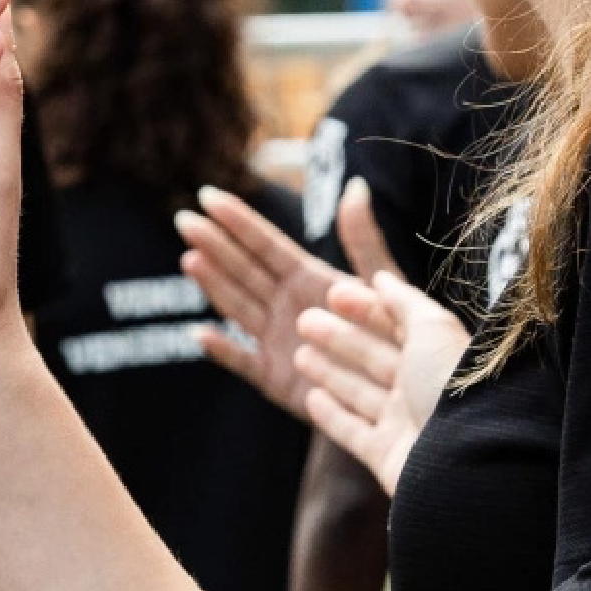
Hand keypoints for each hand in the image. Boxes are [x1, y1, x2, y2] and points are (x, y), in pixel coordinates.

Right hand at [175, 178, 399, 419]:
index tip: (208, 196)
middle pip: (243, 271)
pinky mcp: (275, 379)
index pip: (267, 245)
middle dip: (214, 245)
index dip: (239, 222)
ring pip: (237, 307)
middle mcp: (287, 306)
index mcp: (310, 280)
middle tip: (184, 219)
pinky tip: (201, 334)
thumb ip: (364, 240)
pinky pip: (243, 362)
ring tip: (190, 259)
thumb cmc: (402, 341)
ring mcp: (277, 342)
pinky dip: (223, 350)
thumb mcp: (386, 284)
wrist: (407, 403)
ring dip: (213, 285)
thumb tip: (354, 187)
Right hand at [294, 271, 469, 494]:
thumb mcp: (431, 329)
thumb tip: (381, 277)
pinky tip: (311, 398)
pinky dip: (332, 416)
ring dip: (331, 373)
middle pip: (375, 358)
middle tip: (304, 320)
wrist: (463, 458)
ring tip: (299, 355)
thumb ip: (404, 302)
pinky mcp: (387, 456)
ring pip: (360, 394)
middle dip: (341, 338)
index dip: (368, 308)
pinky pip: (354, 433)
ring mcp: (406, 425)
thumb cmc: (451, 386)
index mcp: (439, 357)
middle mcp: (424, 390)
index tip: (333, 293)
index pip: (399, 326)